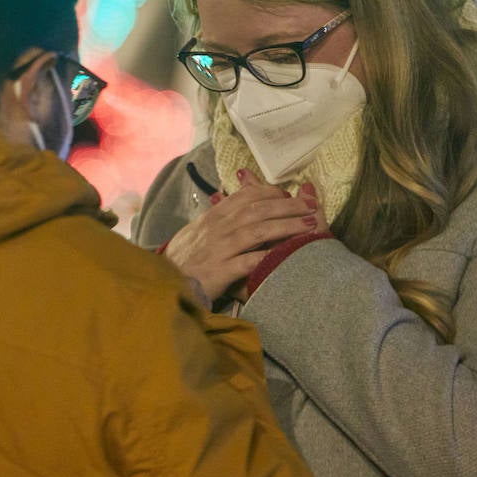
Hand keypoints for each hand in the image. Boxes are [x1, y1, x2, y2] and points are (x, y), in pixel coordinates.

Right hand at [163, 170, 318, 301]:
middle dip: (288, 205)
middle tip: (312, 205)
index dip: (271, 192)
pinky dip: (268, 256)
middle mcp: (217, 228)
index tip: (289, 193)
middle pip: (258, 210)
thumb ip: (217, 217)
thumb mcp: (197, 232)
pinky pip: (248, 261)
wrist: (163, 283)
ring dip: (286, 226)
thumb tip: (230, 200)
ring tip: (310, 225)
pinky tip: (287, 255)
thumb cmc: (183, 259)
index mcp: (213, 217)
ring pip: (258, 231)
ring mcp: (219, 249)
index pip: (246, 196)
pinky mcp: (220, 271)